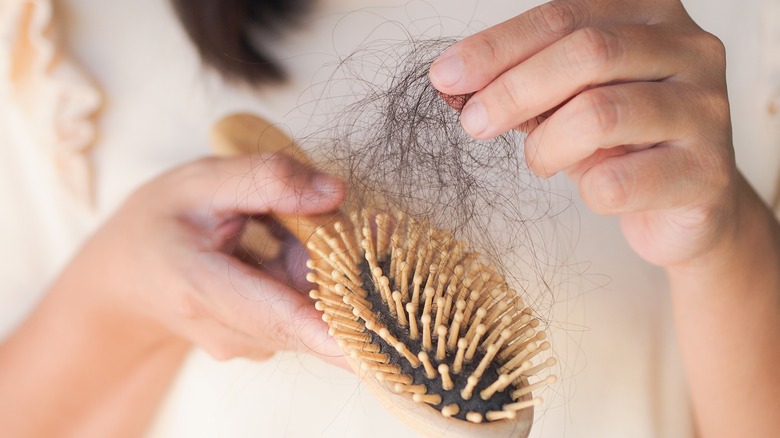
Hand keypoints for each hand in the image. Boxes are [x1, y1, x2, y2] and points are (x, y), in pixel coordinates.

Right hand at [62, 154, 347, 365]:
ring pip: (315, 310)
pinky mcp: (265, 342)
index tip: (370, 343)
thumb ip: (267, 179)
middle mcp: (227, 331)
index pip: (274, 315)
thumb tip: (335, 193)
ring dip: (322, 266)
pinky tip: (279, 244)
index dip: (328, 330)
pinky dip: (313, 276)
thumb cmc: (162, 220)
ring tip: (276, 225)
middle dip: (342, 266)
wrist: (129, 271)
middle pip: (309, 310)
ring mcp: (248, 343)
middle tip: (346, 218)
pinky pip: (309, 311)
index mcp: (200, 286)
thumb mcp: (203, 181)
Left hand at [429, 0, 736, 266]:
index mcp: (650, 14)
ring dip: (547, 145)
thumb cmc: (620, 144)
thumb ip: (524, 83)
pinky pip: (620, 181)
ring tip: (541, 161)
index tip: (446, 76)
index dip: (497, 46)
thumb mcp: (568, 101)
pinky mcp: (709, 172)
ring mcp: (707, 109)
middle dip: (514, 89)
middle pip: (587, 53)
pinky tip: (593, 189)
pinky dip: (587, 191)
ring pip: (601, 113)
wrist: (686, 207)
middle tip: (474, 123)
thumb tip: (454, 81)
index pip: (564, 15)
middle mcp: (690, 49)